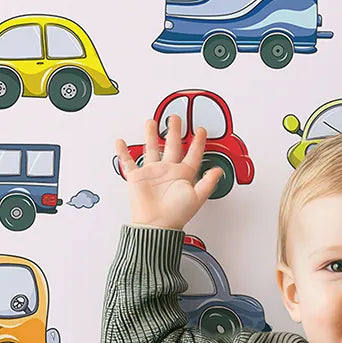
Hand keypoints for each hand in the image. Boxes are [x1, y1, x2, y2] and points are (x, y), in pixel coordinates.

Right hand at [115, 112, 223, 229]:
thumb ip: (209, 182)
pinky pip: (128, 162)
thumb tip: (220, 171)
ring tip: (151, 122)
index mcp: (183, 174)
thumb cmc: (176, 214)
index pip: (193, 154)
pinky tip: (121, 142)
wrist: (156, 225)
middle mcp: (168, 171)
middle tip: (175, 117)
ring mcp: (152, 173)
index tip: (202, 130)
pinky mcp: (137, 177)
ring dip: (150, 135)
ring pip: (151, 148)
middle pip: (172, 145)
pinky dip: (123, 152)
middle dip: (174, 130)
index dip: (198, 142)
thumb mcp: (197, 197)